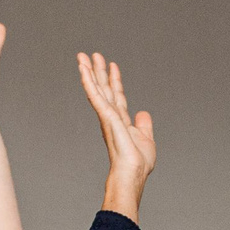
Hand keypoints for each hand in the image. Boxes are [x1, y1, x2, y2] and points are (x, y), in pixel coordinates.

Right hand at [77, 52, 155, 216]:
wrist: (132, 175)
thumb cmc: (137, 164)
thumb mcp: (146, 139)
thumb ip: (144, 125)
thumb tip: (143, 113)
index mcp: (120, 120)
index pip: (117, 95)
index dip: (115, 80)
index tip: (112, 64)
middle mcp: (111, 116)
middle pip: (104, 89)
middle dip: (98, 71)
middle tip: (90, 54)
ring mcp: (107, 117)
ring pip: (97, 90)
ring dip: (89, 72)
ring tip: (82, 57)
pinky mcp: (106, 118)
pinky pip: (97, 97)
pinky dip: (89, 83)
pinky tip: (84, 72)